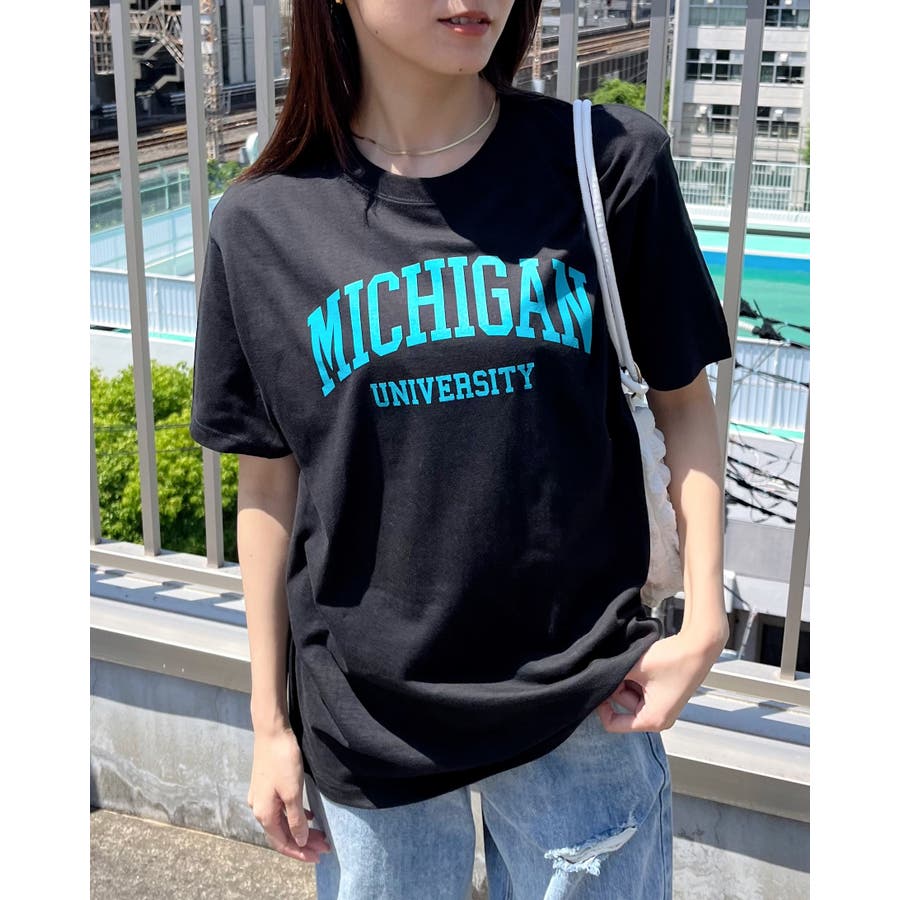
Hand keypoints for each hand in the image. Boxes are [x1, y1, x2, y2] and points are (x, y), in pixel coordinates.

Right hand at [247, 726, 331, 862]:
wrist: (271, 732)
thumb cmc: (282, 761)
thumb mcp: (293, 793)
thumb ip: (296, 820)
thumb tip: (299, 840)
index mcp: (264, 814)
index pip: (282, 842)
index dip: (300, 852)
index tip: (318, 857)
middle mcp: (260, 809)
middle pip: (283, 833)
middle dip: (304, 842)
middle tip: (325, 846)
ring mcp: (262, 797)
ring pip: (283, 821)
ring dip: (301, 829)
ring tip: (320, 834)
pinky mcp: (267, 786)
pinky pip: (282, 809)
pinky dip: (295, 816)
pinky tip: (308, 815)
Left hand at [595, 627, 726, 732]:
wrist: (699, 646)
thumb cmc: (673, 659)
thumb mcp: (635, 667)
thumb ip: (612, 675)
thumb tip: (594, 677)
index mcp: (652, 721)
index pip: (613, 724)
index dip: (601, 705)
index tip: (601, 684)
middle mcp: (658, 719)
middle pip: (623, 706)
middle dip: (618, 685)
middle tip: (624, 667)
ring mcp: (662, 707)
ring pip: (630, 695)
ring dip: (628, 679)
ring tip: (636, 664)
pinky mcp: (664, 695)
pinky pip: (641, 690)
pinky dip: (637, 677)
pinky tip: (642, 664)